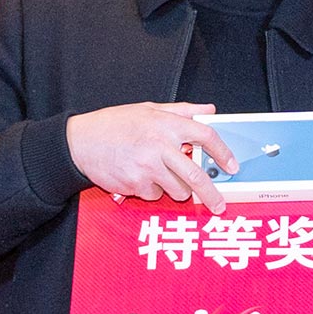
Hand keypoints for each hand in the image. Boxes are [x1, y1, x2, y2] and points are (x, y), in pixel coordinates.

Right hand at [68, 102, 233, 207]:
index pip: (206, 136)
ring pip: (178, 190)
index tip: (232, 165)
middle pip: (196, 176)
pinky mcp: (136, 184)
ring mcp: (147, 167)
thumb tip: (209, 111)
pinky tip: (139, 176)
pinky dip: (152, 190)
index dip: (223, 152)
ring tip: (160, 175)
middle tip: (219, 204)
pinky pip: (155, 195)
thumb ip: (182, 111)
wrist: (81, 141)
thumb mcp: (149, 109)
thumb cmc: (114, 125)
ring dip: (177, 189)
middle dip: (211, 194)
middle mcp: (160, 146)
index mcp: (167, 124)